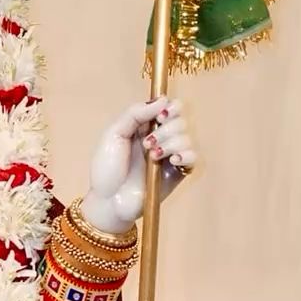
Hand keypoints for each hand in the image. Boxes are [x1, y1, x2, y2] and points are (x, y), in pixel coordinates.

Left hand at [79, 95, 196, 234]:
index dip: (170, 107)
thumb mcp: (114, 135)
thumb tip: (161, 100)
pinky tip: (171, 160)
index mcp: (145, 126)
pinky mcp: (176, 173)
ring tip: (152, 156)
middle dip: (165, 129)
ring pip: (186, 137)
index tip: (160, 115)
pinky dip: (185, 155)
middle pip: (180, 120)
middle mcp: (160, 138)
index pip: (170, 107)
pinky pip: (193, 157)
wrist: (108, 201)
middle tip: (147, 143)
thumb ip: (134, 114)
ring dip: (170, 143)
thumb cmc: (107, 169)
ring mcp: (169, 156)